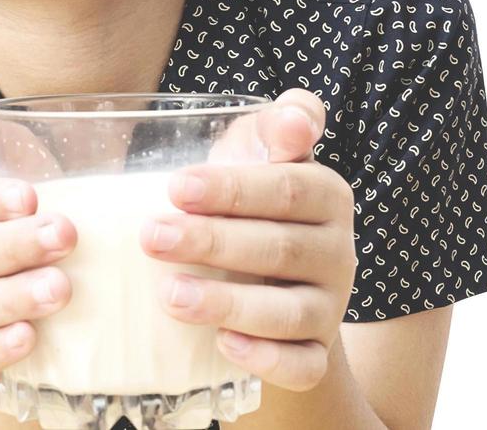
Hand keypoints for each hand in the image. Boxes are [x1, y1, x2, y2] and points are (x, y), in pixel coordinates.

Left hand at [137, 88, 356, 391]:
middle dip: (212, 242)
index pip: (288, 188)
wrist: (267, 280)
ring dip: (229, 303)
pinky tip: (223, 345)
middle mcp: (337, 252)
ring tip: (169, 295)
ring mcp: (329, 308)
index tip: (175, 187)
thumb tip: (295, 121)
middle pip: (280, 248)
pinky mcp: (316, 355)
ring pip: (290, 312)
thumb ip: (272, 127)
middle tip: (150, 237)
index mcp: (326, 195)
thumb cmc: (249, 203)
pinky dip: (267, 359)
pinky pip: (304, 366)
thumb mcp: (255, 154)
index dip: (233, 189)